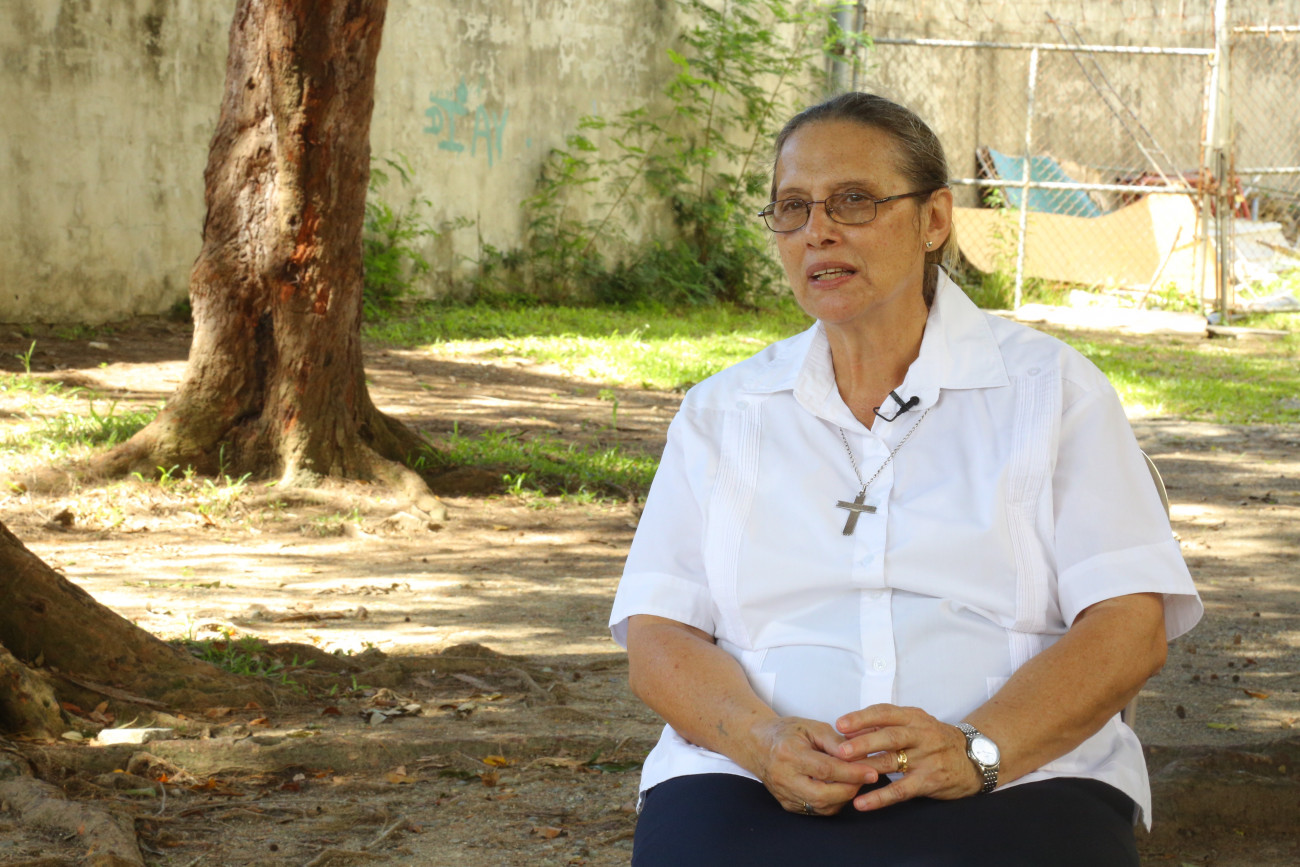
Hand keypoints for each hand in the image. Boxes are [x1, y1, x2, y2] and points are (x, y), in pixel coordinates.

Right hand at [746, 716, 880, 815]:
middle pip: (824, 794)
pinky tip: (838, 788)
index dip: (852, 772)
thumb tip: (857, 755)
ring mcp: (785, 795)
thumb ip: (834, 741)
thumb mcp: (811, 727)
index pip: (826, 769)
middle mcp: (784, 778)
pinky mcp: (787, 805)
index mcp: (789, 754)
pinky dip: (832, 802)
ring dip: (843, 797)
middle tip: (865, 777)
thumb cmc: (785, 732)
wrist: (758, 744)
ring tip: (853, 781)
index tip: (872, 772)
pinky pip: (816, 810)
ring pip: (822, 806)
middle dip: (850, 788)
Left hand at [833, 704, 982, 810]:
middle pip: (889, 736)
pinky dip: (880, 797)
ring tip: (845, 775)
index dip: (861, 718)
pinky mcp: (929, 781)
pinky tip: (862, 803)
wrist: (974, 759)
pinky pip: (901, 790)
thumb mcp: (916, 725)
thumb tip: (850, 733)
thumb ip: (887, 727)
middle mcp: (921, 735)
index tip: (840, 724)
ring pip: (893, 762)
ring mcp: (927, 758)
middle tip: (841, 750)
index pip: (885, 712)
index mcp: (914, 717)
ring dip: (867, 768)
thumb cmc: (936, 740)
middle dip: (863, 743)